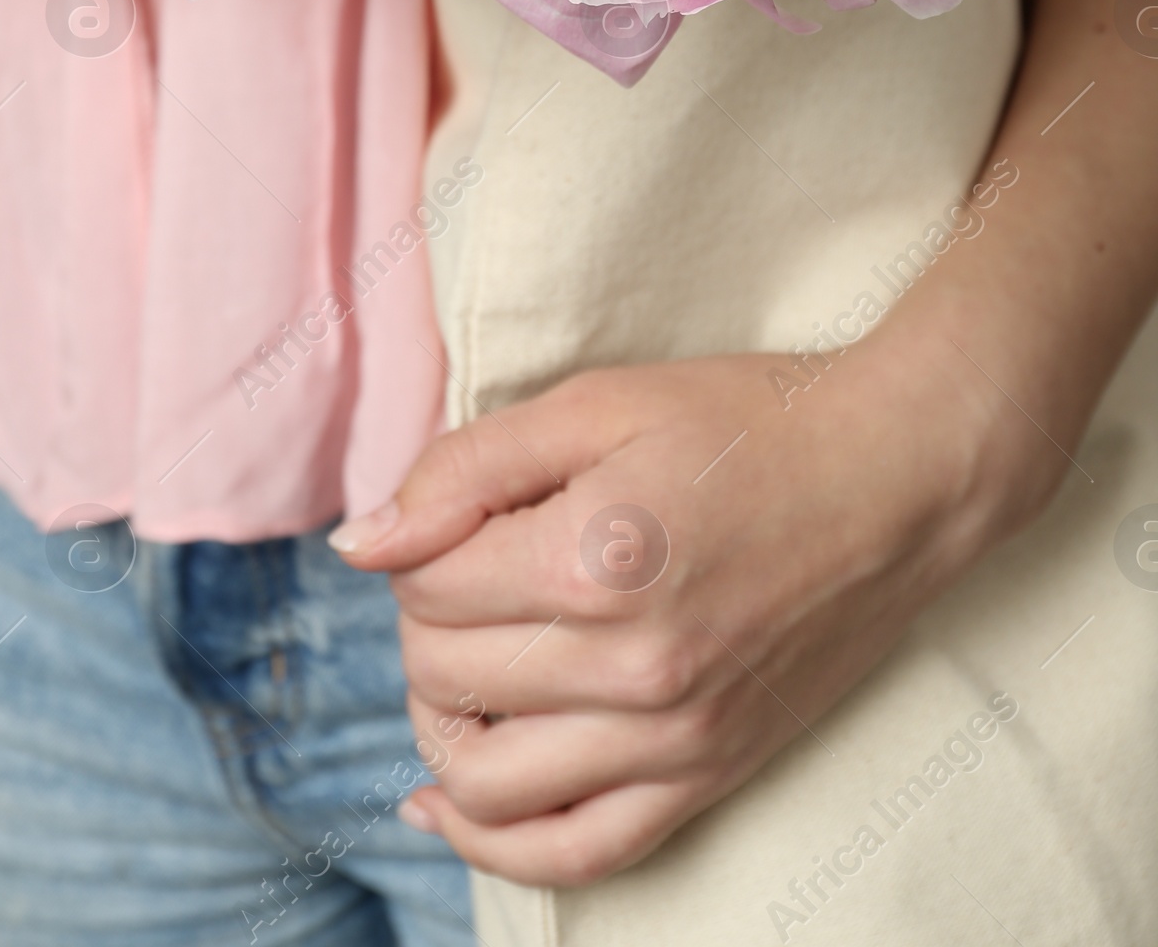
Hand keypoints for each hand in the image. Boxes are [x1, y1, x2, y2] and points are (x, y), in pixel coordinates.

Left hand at [330, 334, 1040, 887]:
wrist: (897, 479)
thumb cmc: (748, 422)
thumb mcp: (597, 404)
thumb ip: (467, 468)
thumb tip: (361, 540)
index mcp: (596, 560)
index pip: (429, 585)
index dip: (417, 540)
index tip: (454, 512)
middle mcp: (632, 667)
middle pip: (444, 673)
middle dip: (421, 620)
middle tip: (455, 568)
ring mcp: (673, 737)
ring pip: (484, 780)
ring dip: (438, 723)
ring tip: (450, 669)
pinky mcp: (707, 775)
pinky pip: (574, 853)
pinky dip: (492, 843)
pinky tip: (442, 803)